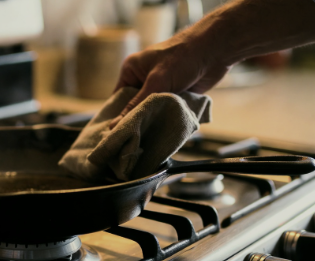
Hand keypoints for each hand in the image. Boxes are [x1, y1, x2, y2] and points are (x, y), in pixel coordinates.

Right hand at [109, 36, 230, 128]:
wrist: (216, 49)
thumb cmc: (182, 56)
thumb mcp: (156, 82)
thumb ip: (136, 105)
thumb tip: (115, 126)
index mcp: (132, 72)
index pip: (119, 100)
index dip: (119, 118)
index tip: (119, 136)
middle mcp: (143, 80)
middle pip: (136, 108)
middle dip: (140, 121)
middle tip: (137, 141)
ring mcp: (161, 88)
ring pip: (153, 112)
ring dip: (156, 121)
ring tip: (153, 138)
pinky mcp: (176, 95)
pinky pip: (167, 112)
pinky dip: (170, 119)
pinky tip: (169, 131)